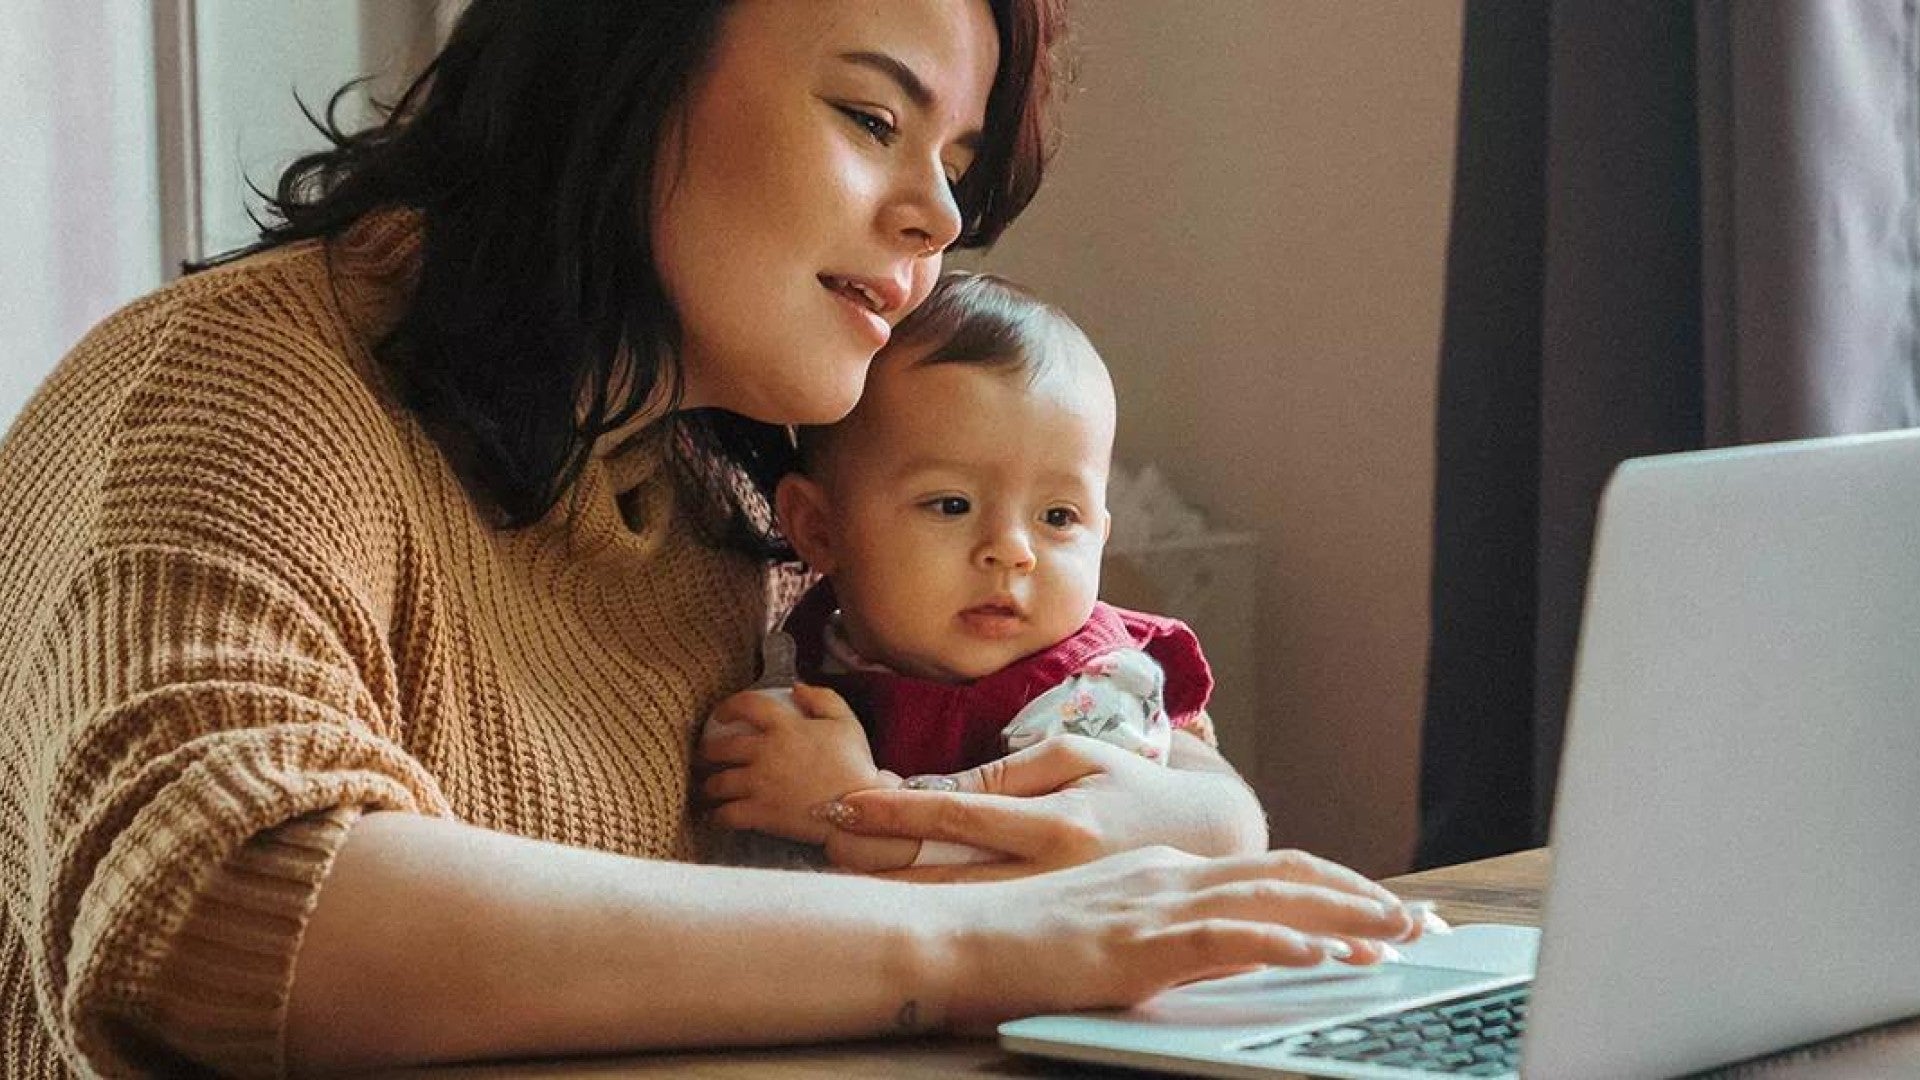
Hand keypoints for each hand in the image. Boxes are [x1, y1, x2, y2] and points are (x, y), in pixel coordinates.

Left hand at [698, 683, 883, 843]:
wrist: (859, 809)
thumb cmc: (854, 764)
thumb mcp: (846, 721)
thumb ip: (822, 698)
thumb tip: (797, 686)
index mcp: (785, 726)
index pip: (746, 705)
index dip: (728, 707)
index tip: (721, 714)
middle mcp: (765, 752)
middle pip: (720, 748)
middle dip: (707, 752)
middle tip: (706, 756)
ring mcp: (759, 784)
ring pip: (717, 783)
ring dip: (709, 785)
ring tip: (709, 788)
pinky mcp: (760, 814)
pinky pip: (726, 815)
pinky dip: (717, 816)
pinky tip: (717, 817)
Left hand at [824, 734, 1265, 879]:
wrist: (1207, 842)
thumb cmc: (1133, 787)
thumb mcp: (1074, 758)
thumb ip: (1004, 773)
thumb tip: (933, 789)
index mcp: (1054, 822)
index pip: (954, 814)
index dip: (891, 811)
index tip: (838, 805)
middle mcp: (1048, 872)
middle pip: (941, 874)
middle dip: (877, 860)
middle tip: (823, 843)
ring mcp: (1052, 908)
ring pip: (956, 907)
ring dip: (897, 892)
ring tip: (844, 874)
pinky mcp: (1056, 929)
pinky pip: (983, 921)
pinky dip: (937, 910)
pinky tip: (901, 904)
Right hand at [935, 845, 1425, 1031]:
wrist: (947, 936)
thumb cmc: (1010, 942)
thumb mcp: (1098, 928)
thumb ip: (1154, 934)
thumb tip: (1207, 955)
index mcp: (1160, 871)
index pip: (1265, 873)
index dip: (1331, 886)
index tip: (1380, 910)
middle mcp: (1167, 876)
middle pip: (1285, 876)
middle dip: (1358, 897)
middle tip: (1417, 921)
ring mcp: (1152, 906)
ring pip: (1270, 901)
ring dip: (1342, 918)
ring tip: (1396, 938)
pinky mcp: (1135, 944)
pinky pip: (1226, 939)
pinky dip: (1284, 946)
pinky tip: (1324, 958)